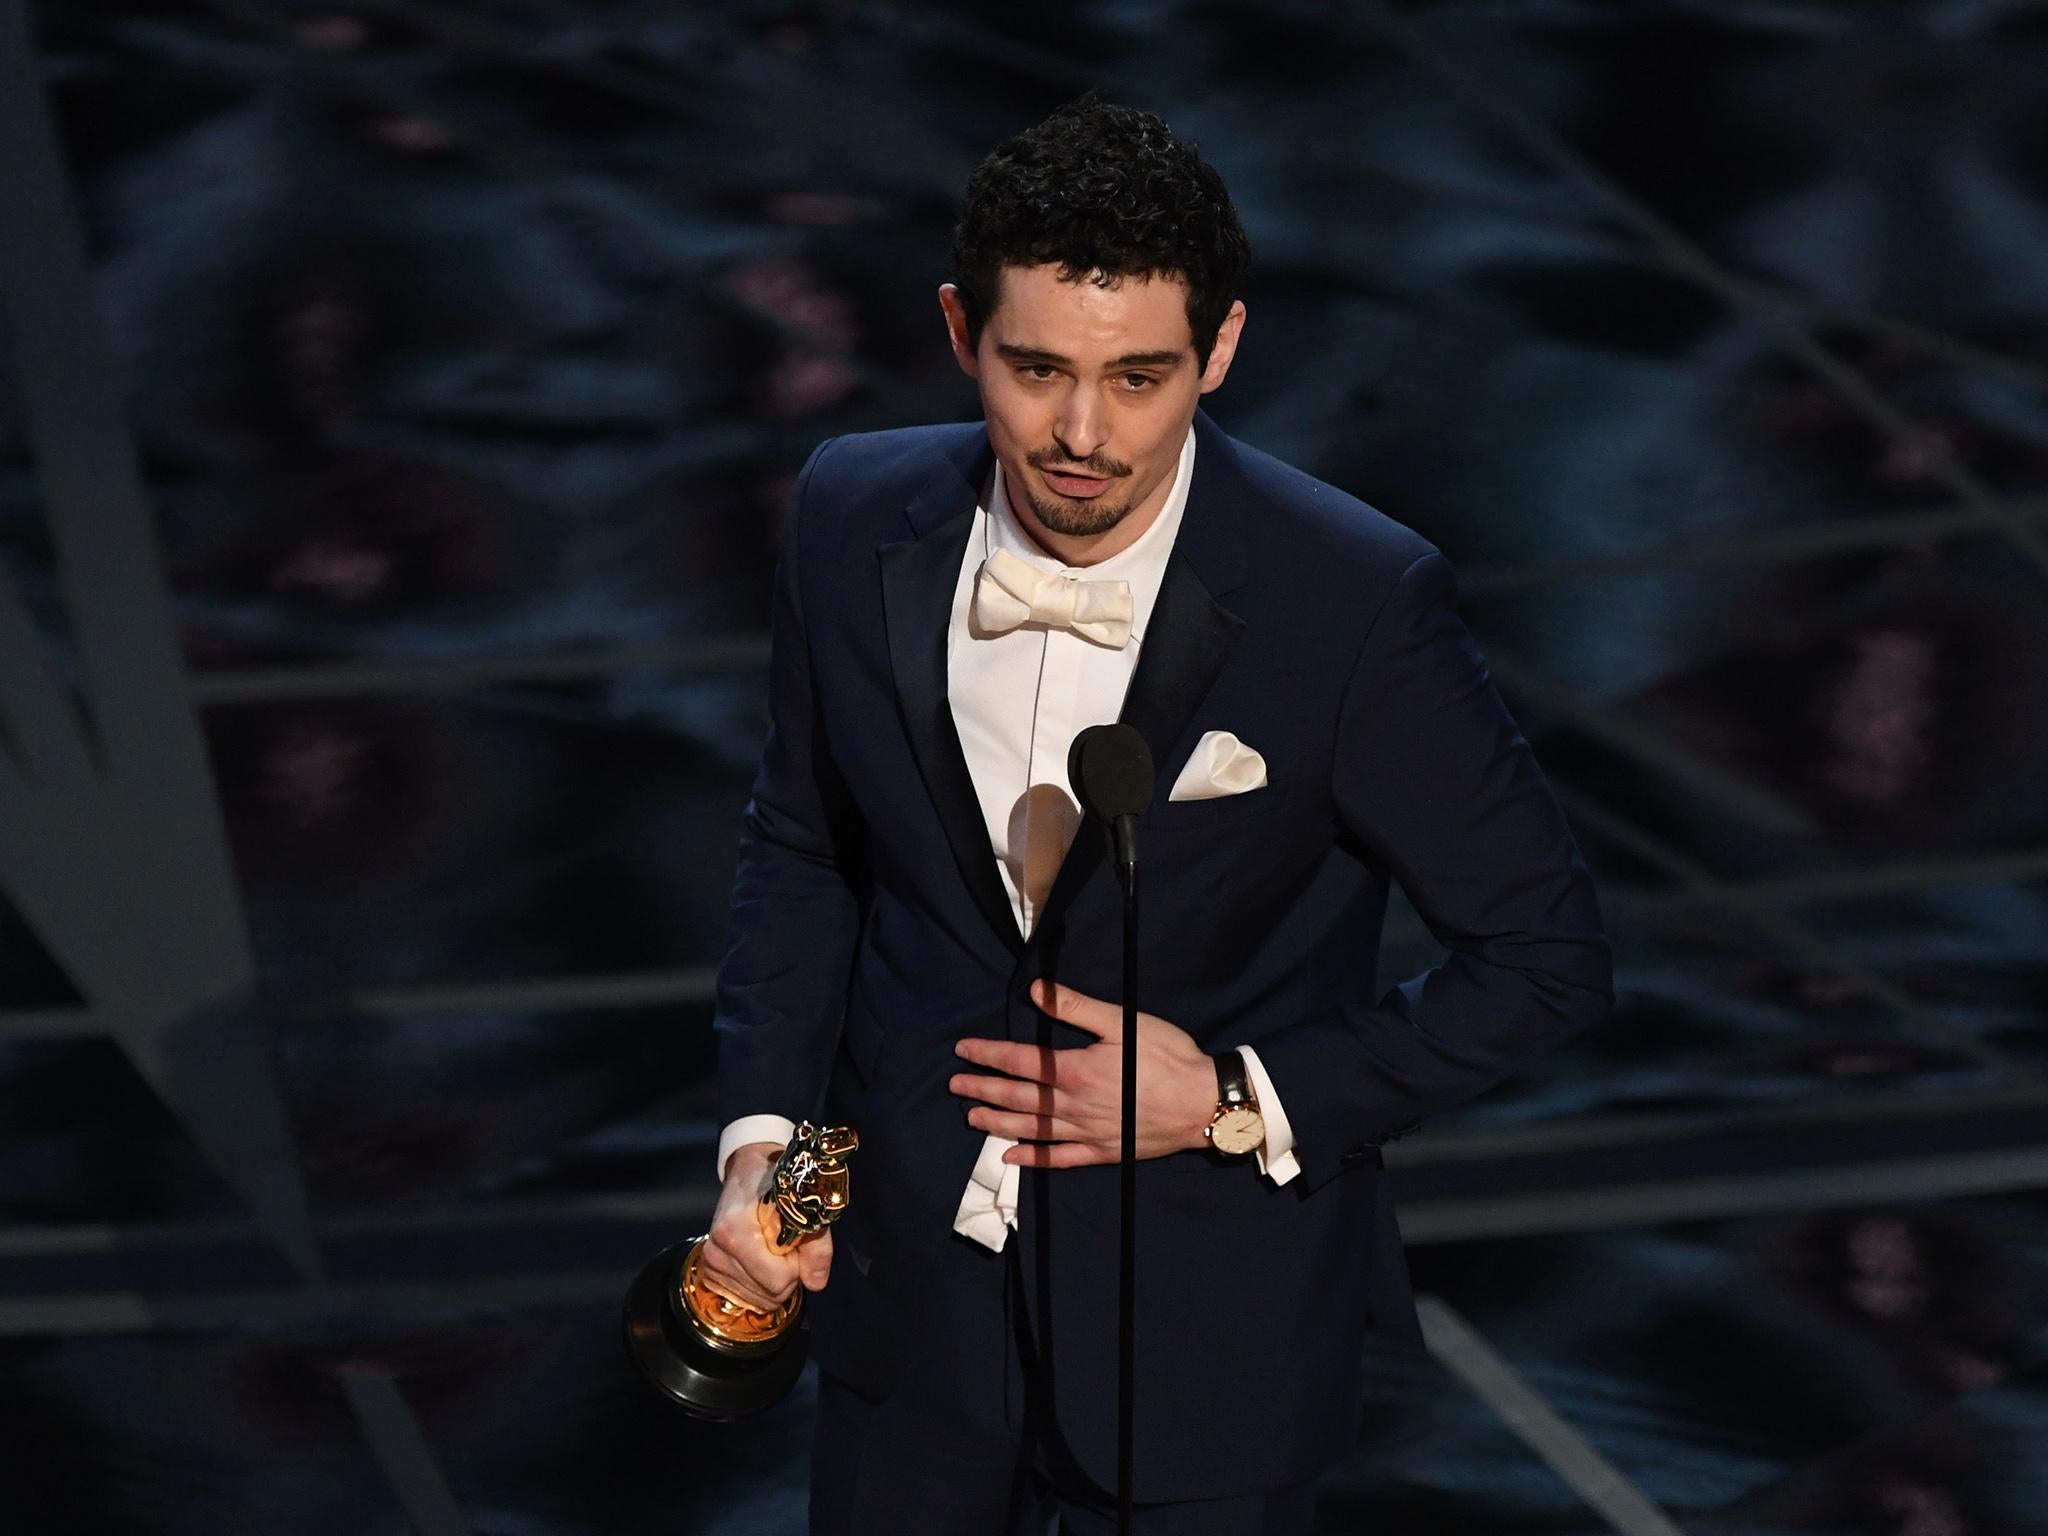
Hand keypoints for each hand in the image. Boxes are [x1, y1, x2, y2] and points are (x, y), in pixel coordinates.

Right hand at [696, 1141, 833, 1312]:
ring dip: (772, 1281)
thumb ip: (817, 1247)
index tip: (793, 1243)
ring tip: (770, 1251)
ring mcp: (710, 1263)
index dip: (796, 1266)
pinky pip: (743, 1299)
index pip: (778, 1281)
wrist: (749, 1173)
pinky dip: (756, 1286)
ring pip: (757, 1301)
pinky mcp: (708, 1272)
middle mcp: (718, 1250)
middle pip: (769, 1295)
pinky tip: (757, 1262)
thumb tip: (816, 1282)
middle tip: (784, 1247)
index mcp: (737, 1232)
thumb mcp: (804, 1209)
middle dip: (786, 1276)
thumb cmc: (776, 1186)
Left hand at [948, 980, 1215, 1168]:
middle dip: (983, 1088)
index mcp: (1075, 1070)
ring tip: (971, 1117)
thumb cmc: (1166, 1057)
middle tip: (954, 1085)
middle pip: (1018, 1096)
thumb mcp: (1122, 1022)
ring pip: (1031, 1128)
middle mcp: (1073, 1105)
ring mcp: (1085, 1132)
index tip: (963, 1050)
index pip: (1019, 1061)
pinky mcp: (1102, 1152)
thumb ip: (1076, 1007)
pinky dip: (1032, 1158)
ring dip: (998, 1121)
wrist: (1203, 1103)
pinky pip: (1059, 1158)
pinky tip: (1011, 1156)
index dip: (988, 1054)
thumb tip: (1036, 990)